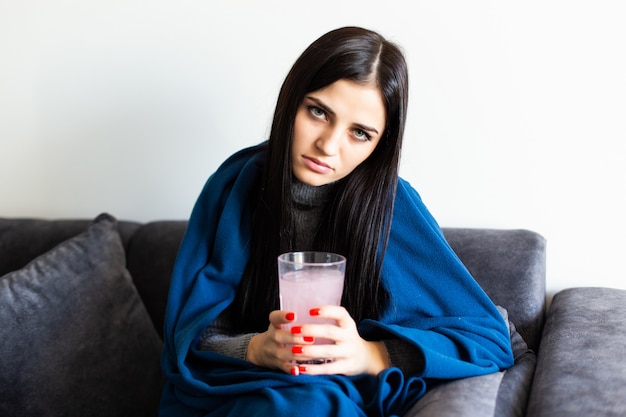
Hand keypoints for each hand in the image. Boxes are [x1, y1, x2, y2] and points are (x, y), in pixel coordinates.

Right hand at [245, 310, 307, 374]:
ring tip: (311, 354)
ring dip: (298, 354)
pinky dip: (290, 369)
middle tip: (310, 338)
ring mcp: (273, 351)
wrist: (260, 350)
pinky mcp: (276, 364)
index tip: (294, 315)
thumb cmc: (279, 333)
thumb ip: (296, 320)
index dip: (283, 316)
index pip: (275, 318)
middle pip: (279, 337)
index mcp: (274, 324)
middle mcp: (271, 337)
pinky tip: (299, 370)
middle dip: (295, 338)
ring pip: (284, 353)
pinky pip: (283, 367)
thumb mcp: (281, 324)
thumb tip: (321, 313)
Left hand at [246, 307, 389, 376]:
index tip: (310, 311)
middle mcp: (350, 337)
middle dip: (312, 330)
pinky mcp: (346, 367)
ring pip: (329, 351)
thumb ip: (328, 320)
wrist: (365, 358)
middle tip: (294, 330)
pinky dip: (313, 369)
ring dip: (310, 350)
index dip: (326, 311)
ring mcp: (349, 352)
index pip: (340, 313)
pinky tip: (300, 368)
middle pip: (331, 332)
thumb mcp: (343, 326)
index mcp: (348, 324)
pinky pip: (329, 368)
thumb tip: (298, 311)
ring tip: (294, 349)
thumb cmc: (345, 338)